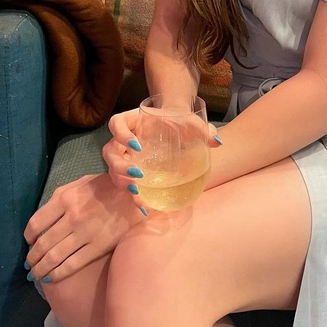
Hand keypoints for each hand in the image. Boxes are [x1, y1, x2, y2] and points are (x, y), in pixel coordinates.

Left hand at [24, 173, 142, 283]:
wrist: (137, 194)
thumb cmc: (107, 186)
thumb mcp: (81, 182)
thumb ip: (60, 197)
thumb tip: (43, 217)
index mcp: (65, 198)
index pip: (36, 223)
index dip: (28, 236)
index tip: (29, 242)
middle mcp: (72, 217)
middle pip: (42, 244)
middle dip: (32, 257)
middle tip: (29, 264)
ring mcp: (85, 234)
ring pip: (54, 257)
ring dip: (40, 269)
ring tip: (36, 274)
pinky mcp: (98, 247)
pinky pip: (72, 264)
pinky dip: (57, 274)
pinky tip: (51, 277)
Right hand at [104, 107, 222, 198]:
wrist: (177, 129)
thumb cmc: (180, 121)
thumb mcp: (191, 122)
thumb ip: (204, 129)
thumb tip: (217, 141)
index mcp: (132, 120)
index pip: (116, 123)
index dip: (121, 134)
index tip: (137, 145)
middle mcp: (123, 139)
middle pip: (109, 151)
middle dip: (119, 165)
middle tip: (138, 174)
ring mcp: (124, 156)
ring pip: (112, 170)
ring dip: (122, 182)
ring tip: (137, 193)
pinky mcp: (130, 172)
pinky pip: (125, 184)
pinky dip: (133, 195)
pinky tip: (144, 206)